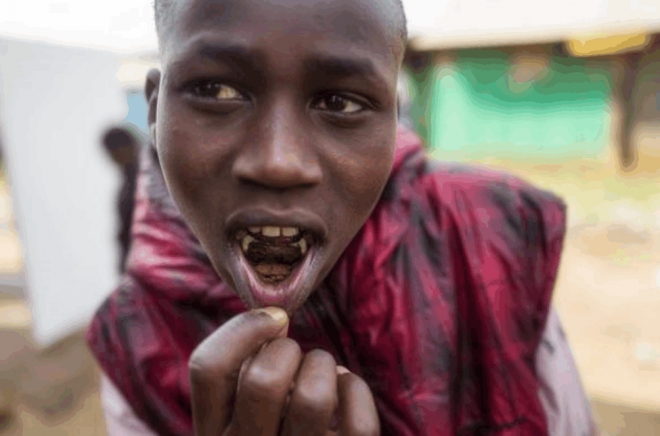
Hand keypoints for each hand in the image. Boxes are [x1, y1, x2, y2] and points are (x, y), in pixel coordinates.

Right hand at [189, 307, 379, 435]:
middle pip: (263, 381)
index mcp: (214, 434)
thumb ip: (245, 371)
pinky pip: (358, 423)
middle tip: (294, 356)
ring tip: (321, 371)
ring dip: (322, 367)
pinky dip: (354, 390)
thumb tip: (276, 317)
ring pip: (313, 398)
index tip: (274, 317)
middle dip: (287, 349)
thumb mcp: (242, 411)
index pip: (208, 368)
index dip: (244, 327)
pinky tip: (344, 390)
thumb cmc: (271, 432)